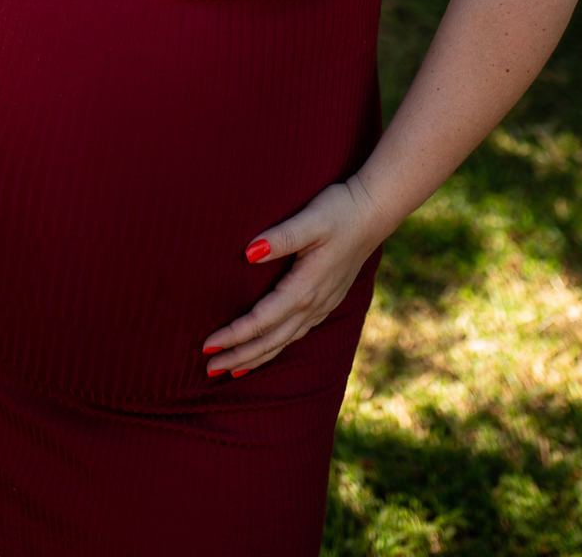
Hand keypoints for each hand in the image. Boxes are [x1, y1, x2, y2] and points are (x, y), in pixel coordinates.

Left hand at [201, 176, 386, 377]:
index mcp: (305, 288)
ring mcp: (322, 305)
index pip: (261, 322)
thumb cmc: (339, 211)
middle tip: (209, 369)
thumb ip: (281, 237)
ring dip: (256, 357)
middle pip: (270, 341)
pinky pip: (296, 333)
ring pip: (284, 341)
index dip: (234, 335)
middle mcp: (313, 304)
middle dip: (239, 357)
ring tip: (231, 371)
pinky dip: (276, 347)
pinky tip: (268, 348)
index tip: (207, 345)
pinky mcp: (327, 300)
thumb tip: (249, 253)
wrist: (374, 211)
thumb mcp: (310, 220)